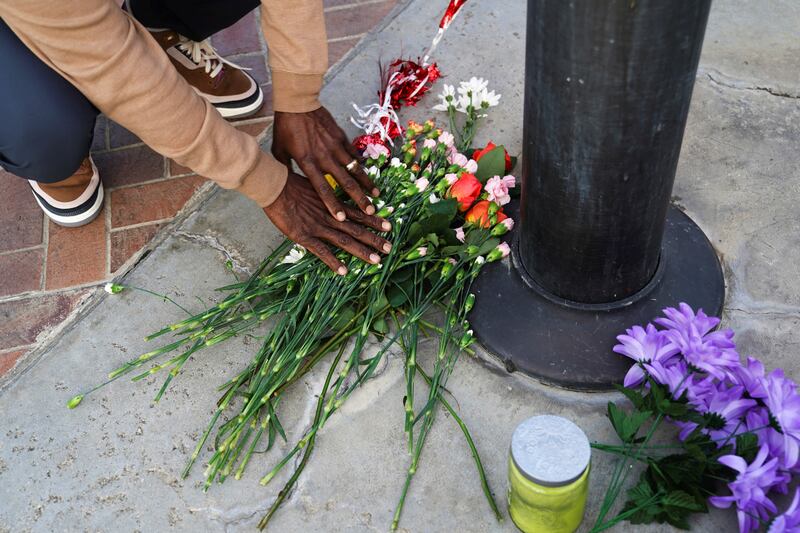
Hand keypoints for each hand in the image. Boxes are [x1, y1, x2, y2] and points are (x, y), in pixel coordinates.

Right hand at [264, 173, 391, 274]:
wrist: (274, 185)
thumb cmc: (292, 182)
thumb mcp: (315, 185)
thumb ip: (327, 195)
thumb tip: (336, 198)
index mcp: (333, 205)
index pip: (358, 214)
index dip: (374, 220)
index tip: (389, 226)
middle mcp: (330, 217)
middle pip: (357, 229)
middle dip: (375, 239)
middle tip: (390, 248)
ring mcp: (318, 227)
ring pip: (345, 241)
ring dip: (362, 251)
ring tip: (377, 260)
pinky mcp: (304, 236)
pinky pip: (321, 251)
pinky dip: (332, 261)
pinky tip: (343, 271)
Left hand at [271, 107, 378, 220]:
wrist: (297, 102)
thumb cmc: (285, 128)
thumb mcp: (279, 151)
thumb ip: (286, 168)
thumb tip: (287, 183)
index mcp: (307, 162)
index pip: (322, 188)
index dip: (333, 204)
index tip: (342, 218)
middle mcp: (324, 157)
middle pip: (345, 182)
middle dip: (359, 198)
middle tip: (370, 210)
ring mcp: (335, 146)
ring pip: (355, 169)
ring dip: (366, 183)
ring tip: (376, 194)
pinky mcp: (341, 137)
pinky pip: (354, 154)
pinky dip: (361, 165)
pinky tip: (368, 174)